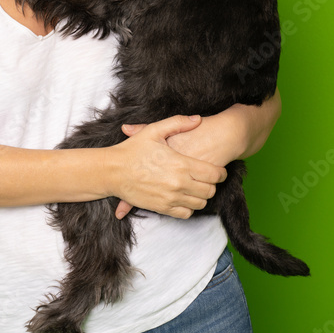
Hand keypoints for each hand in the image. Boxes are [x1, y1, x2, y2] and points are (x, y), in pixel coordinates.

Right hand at [108, 115, 222, 219]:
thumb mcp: (154, 130)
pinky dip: (189, 207)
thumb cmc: (132, 150)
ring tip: (196, 187)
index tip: (219, 171)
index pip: (214, 174)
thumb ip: (178, 123)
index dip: (221, 173)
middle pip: (210, 190)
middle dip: (212, 184)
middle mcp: (179, 183)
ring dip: (201, 196)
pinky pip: (186, 213)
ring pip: (200, 203)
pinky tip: (184, 198)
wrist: (112, 171)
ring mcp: (171, 198)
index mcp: (181, 164)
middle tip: (207, 178)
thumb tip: (198, 119)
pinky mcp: (162, 208)